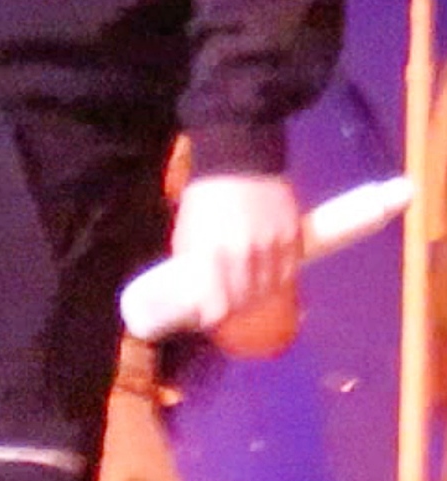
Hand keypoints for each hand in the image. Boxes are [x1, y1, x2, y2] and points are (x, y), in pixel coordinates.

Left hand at [170, 174, 302, 330]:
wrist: (238, 161)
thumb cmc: (205, 198)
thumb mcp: (187, 232)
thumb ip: (192, 265)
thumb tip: (193, 295)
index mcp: (214, 254)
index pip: (219, 307)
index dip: (214, 318)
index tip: (211, 319)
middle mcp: (246, 254)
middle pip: (246, 302)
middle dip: (236, 309)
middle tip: (229, 308)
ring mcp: (272, 246)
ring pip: (271, 291)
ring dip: (259, 297)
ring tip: (248, 295)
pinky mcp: (293, 237)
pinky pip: (289, 273)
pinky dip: (279, 280)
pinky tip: (269, 279)